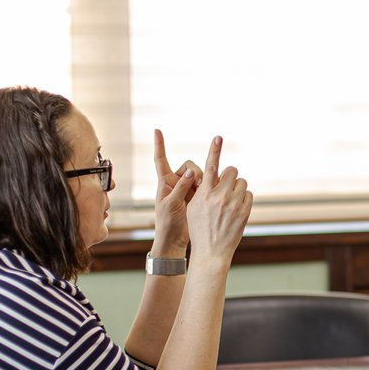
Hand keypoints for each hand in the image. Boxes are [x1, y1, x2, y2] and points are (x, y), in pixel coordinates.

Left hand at [152, 129, 203, 254]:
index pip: (161, 160)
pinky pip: (207, 185)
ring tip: (202, 193)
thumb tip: (192, 172)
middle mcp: (176, 182)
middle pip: (190, 166)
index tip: (157, 130)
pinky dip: (210, 187)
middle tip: (198, 185)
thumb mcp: (171, 204)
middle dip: (196, 173)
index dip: (160, 145)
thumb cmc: (167, 223)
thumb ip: (181, 187)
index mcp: (165, 182)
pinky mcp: (198, 196)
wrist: (176, 239)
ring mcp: (188, 189)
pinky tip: (211, 193)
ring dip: (204, 181)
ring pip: (201, 175)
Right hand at [185, 136, 251, 262]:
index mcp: (203, 194)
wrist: (211, 252)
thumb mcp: (194, 207)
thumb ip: (202, 189)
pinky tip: (237, 209)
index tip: (218, 137)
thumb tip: (212, 175)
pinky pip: (249, 194)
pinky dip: (244, 198)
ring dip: (238, 187)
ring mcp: (233, 204)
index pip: (210, 167)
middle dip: (230, 175)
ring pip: (242, 182)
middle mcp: (219, 197)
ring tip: (230, 200)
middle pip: (232, 171)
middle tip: (226, 185)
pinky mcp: (244, 212)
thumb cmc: (200, 229)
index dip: (214, 150)